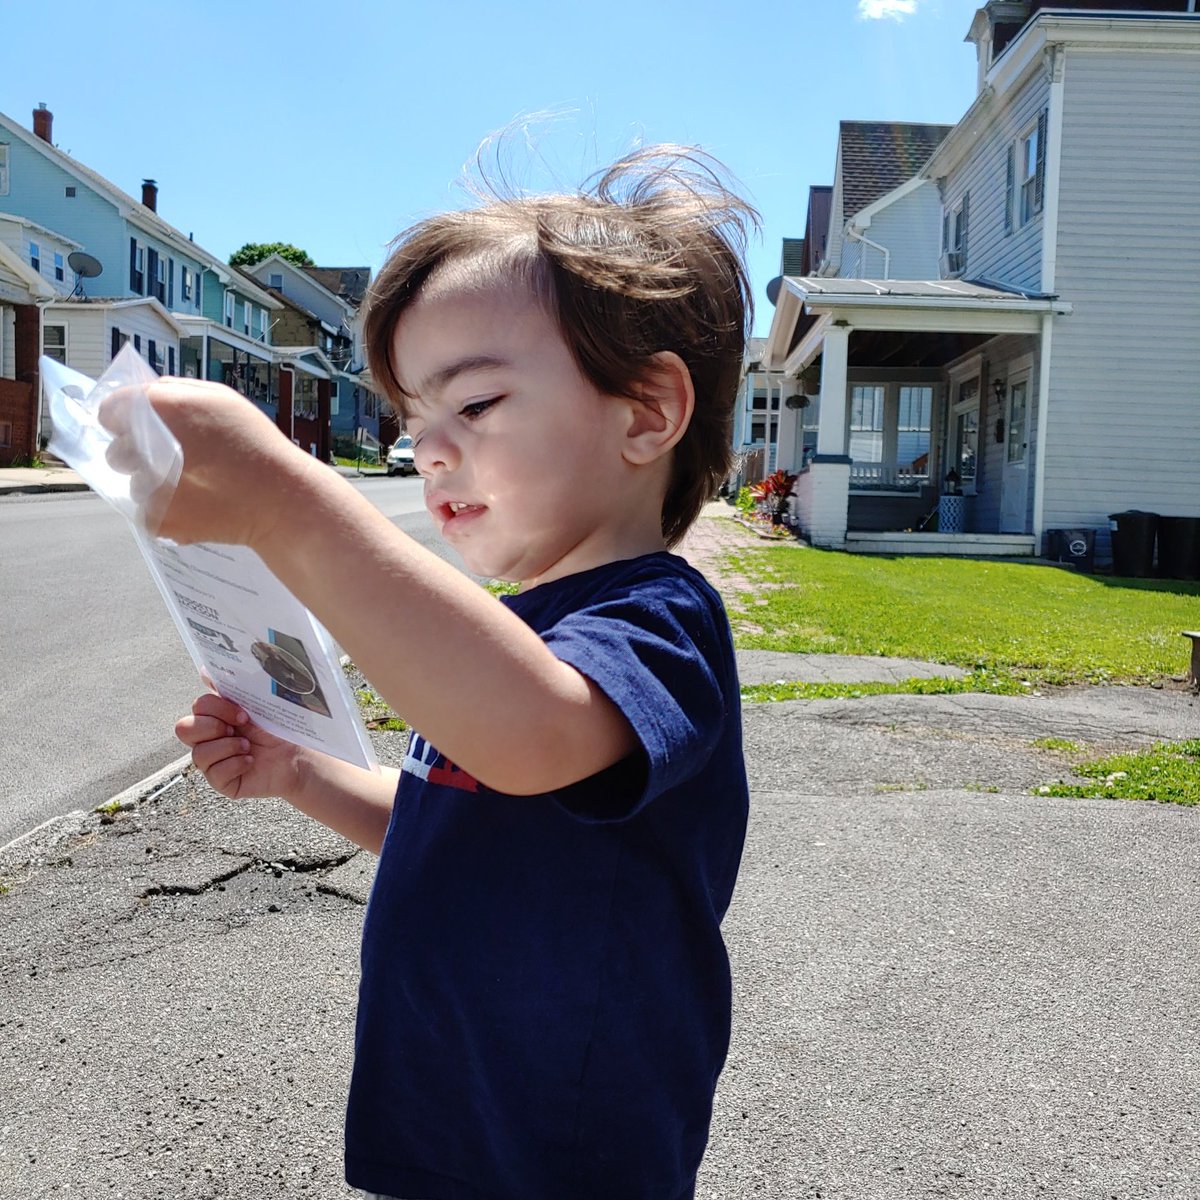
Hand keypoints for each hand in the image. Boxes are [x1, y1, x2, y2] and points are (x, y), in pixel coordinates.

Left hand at [100, 377, 316, 546]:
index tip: (148, 430)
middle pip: (117, 452)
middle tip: (177, 461)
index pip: (109, 411)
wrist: (281, 501)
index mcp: (159, 409)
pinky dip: (166, 512)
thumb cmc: (256, 445)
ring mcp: (149, 488)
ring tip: (194, 486)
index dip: (127, 420)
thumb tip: (144, 397)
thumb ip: (174, 389)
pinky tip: (196, 505)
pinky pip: (148, 514)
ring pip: (134, 486)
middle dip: (138, 455)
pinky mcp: (157, 520)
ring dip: (154, 486)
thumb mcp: (221, 398)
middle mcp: (145, 447)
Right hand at [175, 693, 302, 800]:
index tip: (243, 713)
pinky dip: (235, 764)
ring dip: (228, 747)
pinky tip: (250, 761)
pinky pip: (214, 773)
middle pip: (184, 728)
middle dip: (214, 727)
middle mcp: (208, 739)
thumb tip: (205, 671)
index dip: (217, 708)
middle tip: (238, 729)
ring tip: (248, 747)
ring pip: (199, 754)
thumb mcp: (255, 706)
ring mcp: (213, 762)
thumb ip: (229, 689)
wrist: (297, 757)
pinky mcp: (222, 782)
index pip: (197, 707)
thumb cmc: (276, 730)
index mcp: (215, 717)